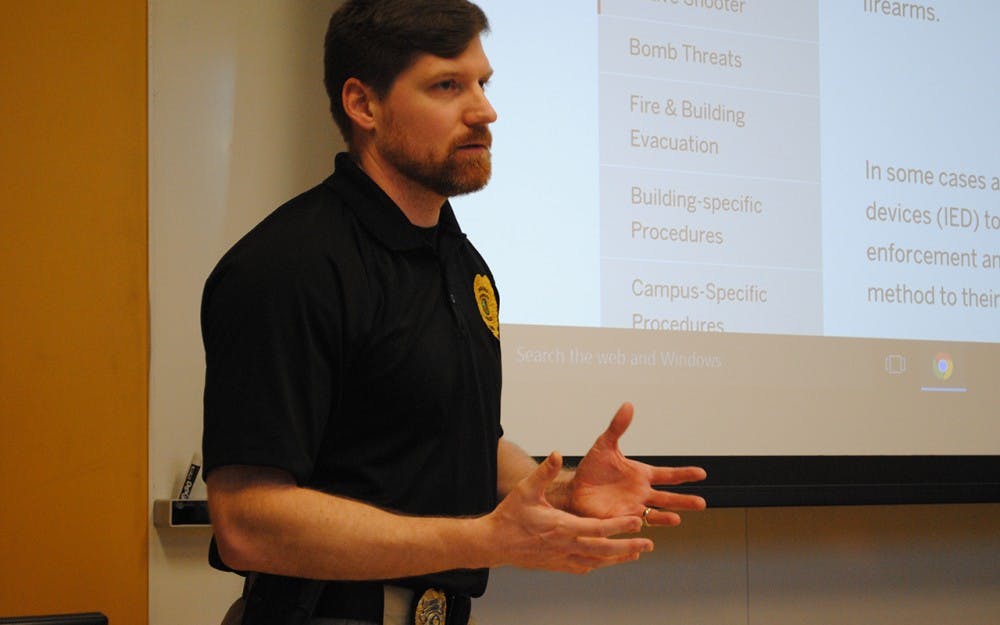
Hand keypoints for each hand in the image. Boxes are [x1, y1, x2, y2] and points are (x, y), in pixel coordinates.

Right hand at [485, 452, 652, 573]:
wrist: (495, 543)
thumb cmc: (510, 515)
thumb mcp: (526, 490)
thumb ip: (544, 472)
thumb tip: (556, 453)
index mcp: (561, 526)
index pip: (597, 528)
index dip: (619, 525)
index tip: (637, 520)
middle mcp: (565, 545)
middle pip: (604, 549)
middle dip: (627, 546)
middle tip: (647, 544)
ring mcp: (562, 558)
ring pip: (597, 561)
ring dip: (618, 558)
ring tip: (636, 553)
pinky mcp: (557, 565)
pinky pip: (584, 567)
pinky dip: (600, 564)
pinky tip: (608, 560)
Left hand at [568, 402, 706, 526]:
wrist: (575, 489)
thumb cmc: (592, 469)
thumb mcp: (604, 445)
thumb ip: (617, 427)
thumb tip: (628, 405)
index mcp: (642, 475)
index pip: (668, 475)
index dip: (685, 474)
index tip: (702, 473)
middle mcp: (641, 492)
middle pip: (668, 498)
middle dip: (684, 501)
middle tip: (701, 503)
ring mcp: (632, 507)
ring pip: (655, 514)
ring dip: (666, 517)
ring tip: (677, 519)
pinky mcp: (619, 519)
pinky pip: (632, 524)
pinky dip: (639, 525)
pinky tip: (644, 526)